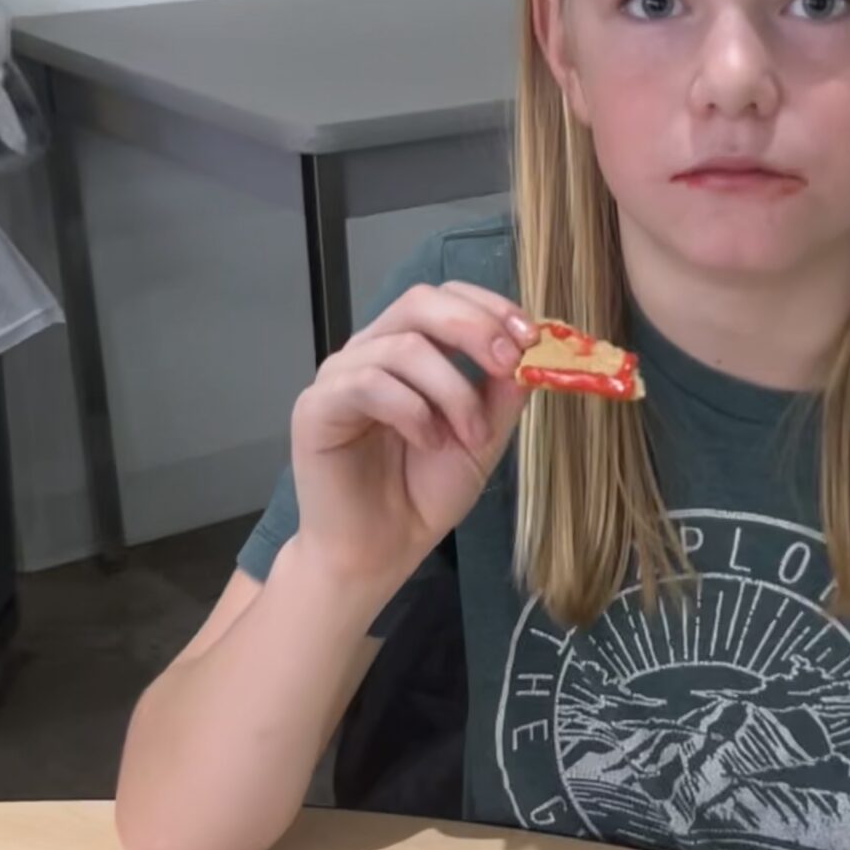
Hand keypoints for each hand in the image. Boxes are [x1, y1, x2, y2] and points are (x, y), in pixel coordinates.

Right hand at [288, 281, 532, 587]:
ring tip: (468, 438)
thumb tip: (531, 348)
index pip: (444, 298)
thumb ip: (502, 391)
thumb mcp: (483, 435)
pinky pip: (368, 383)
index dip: (489, 307)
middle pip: (419, 302)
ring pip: (403, 346)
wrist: (381, 551)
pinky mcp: (317, 407)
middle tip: (508, 365)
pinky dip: (412, 410)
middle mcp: (371, 352)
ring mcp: (339, 376)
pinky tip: (428, 442)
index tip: (530, 336)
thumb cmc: (424, 492)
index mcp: (408, 350)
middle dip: (474, 327)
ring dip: (452, 390)